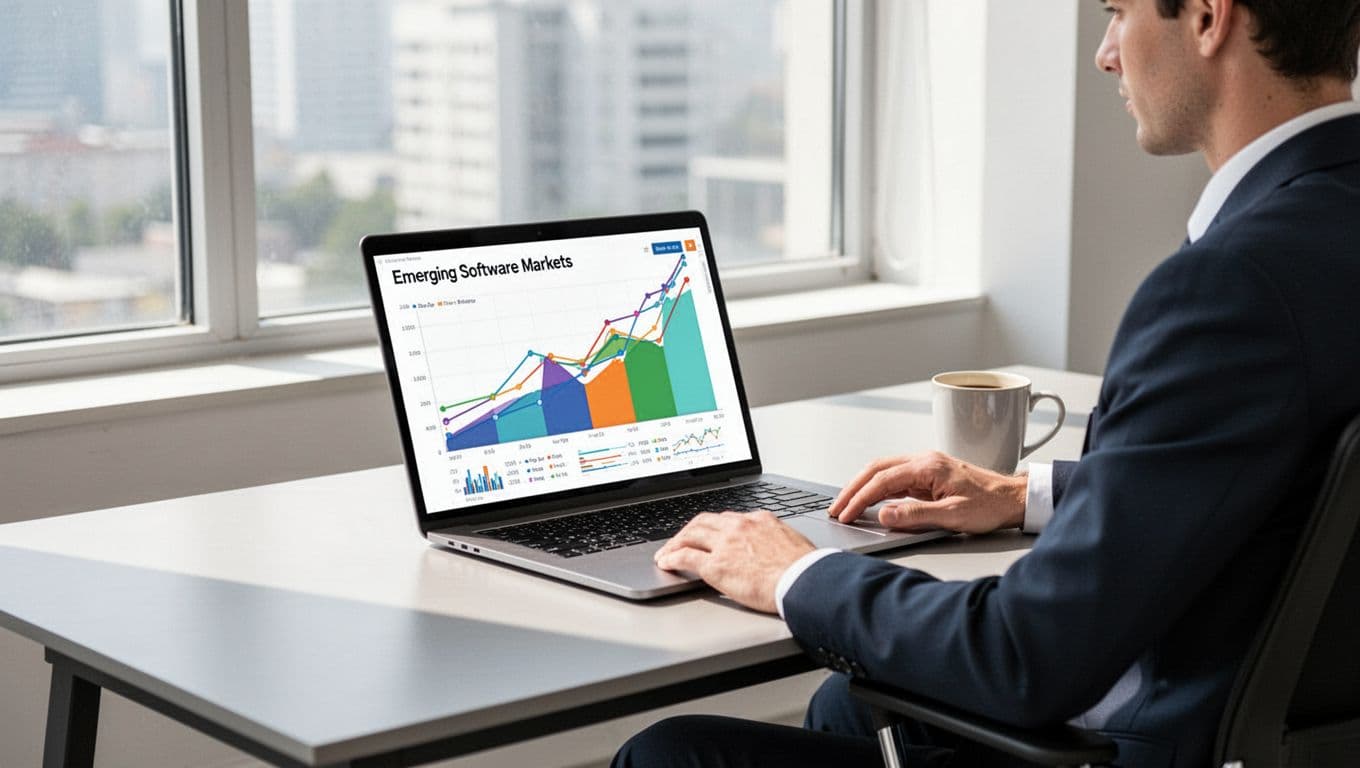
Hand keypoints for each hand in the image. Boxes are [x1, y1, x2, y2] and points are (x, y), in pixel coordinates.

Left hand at [654, 510, 815, 613]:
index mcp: (759, 520)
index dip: (714, 526)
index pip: (728, 518)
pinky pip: (685, 556)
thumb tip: (775, 550)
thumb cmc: (806, 569)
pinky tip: (665, 562)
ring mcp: (725, 544)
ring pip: (690, 535)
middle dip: (689, 530)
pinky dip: (671, 557)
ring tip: (667, 551)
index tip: (709, 532)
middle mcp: (739, 526)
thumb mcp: (793, 543)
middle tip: (681, 539)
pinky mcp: (716, 565)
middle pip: (704, 522)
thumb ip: (776, 541)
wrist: (804, 580)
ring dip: (675, 542)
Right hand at [828, 451, 1027, 533]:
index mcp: (928, 466)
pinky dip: (877, 489)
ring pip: (883, 471)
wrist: (1014, 499)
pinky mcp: (929, 476)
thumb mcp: (954, 515)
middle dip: (852, 488)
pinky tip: (871, 501)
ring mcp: (926, 467)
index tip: (846, 514)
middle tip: (836, 508)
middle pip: (876, 469)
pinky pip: (896, 479)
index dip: (860, 498)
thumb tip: (884, 514)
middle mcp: (924, 461)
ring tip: (846, 505)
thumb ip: (916, 515)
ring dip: (862, 487)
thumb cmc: (990, 505)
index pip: (882, 480)